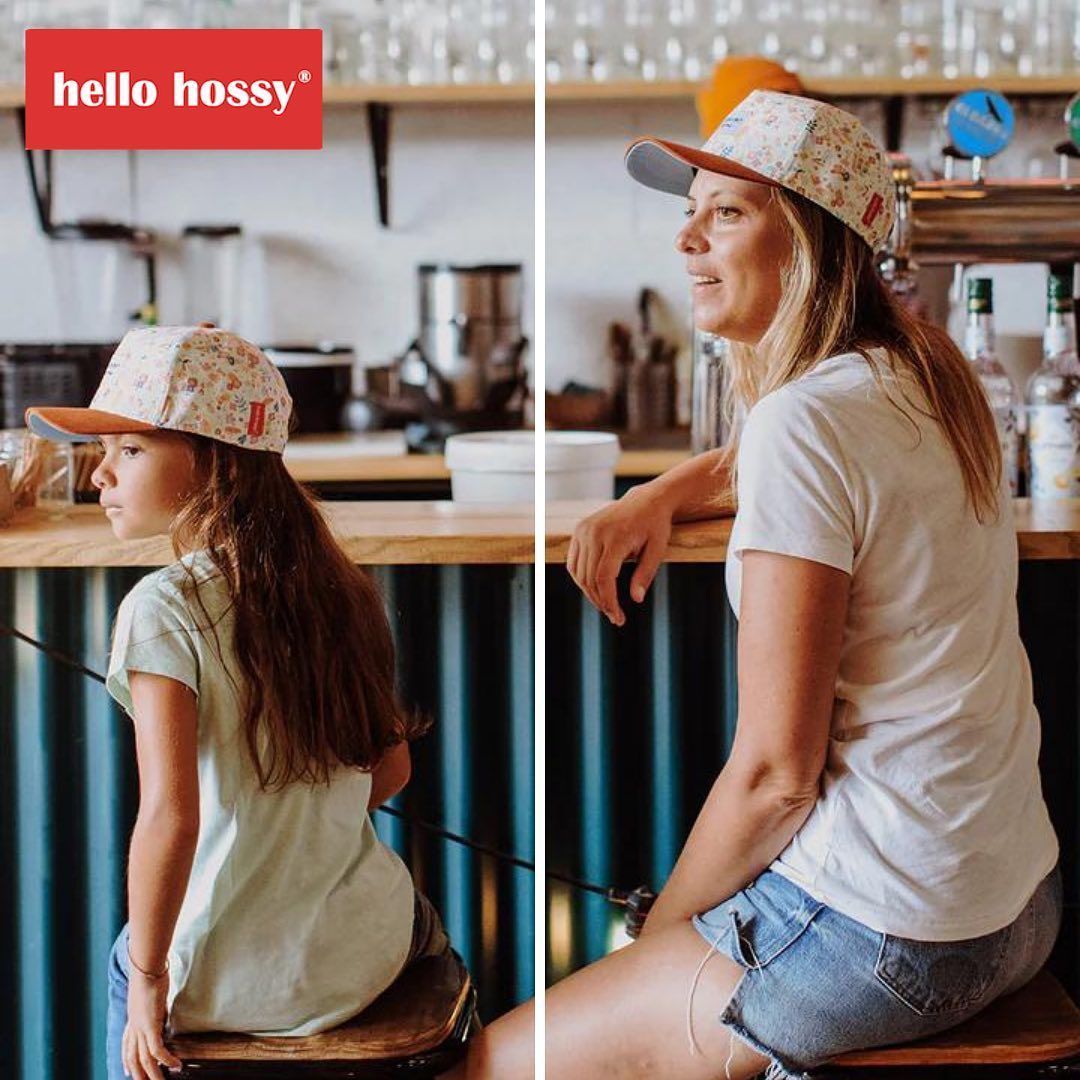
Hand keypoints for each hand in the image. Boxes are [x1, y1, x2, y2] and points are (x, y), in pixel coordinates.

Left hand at [123, 972, 181, 1078]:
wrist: (146, 968)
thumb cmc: (150, 974)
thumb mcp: (149, 994)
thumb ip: (152, 1005)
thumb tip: (159, 1007)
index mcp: (132, 1020)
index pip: (127, 1047)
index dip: (126, 1061)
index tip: (128, 1072)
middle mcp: (134, 1027)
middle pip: (133, 1059)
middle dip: (139, 1075)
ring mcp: (140, 1028)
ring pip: (144, 1060)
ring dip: (154, 1075)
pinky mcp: (150, 1025)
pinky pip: (157, 1050)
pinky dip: (166, 1060)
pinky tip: (175, 1065)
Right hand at [566, 484, 673, 625]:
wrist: (646, 500)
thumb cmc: (655, 526)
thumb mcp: (658, 550)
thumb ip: (645, 574)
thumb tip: (636, 599)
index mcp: (616, 536)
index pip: (604, 577)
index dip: (608, 600)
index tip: (618, 617)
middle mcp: (595, 532)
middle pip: (589, 578)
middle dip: (601, 601)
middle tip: (615, 617)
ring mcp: (584, 530)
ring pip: (578, 573)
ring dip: (590, 593)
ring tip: (607, 605)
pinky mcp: (579, 530)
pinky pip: (573, 563)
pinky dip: (581, 579)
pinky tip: (596, 589)